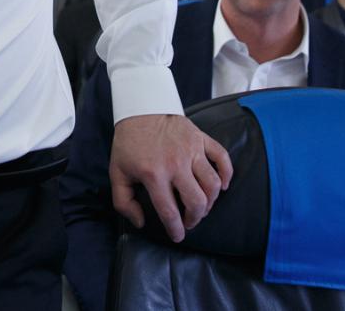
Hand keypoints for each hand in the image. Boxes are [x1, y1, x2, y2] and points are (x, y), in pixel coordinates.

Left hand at [110, 114, 232, 241]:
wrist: (140, 108)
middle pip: (197, 202)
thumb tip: (141, 221)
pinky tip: (222, 185)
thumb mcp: (117, 172)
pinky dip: (227, 174)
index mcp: (153, 174)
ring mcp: (191, 150)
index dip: (175, 230)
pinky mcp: (201, 138)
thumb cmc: (128, 143)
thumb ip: (124, 202)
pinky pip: (222, 158)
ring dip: (210, 201)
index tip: (177, 236)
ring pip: (212, 184)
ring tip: (201, 205)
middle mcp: (176, 164)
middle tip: (189, 220)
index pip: (170, 212)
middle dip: (195, 218)